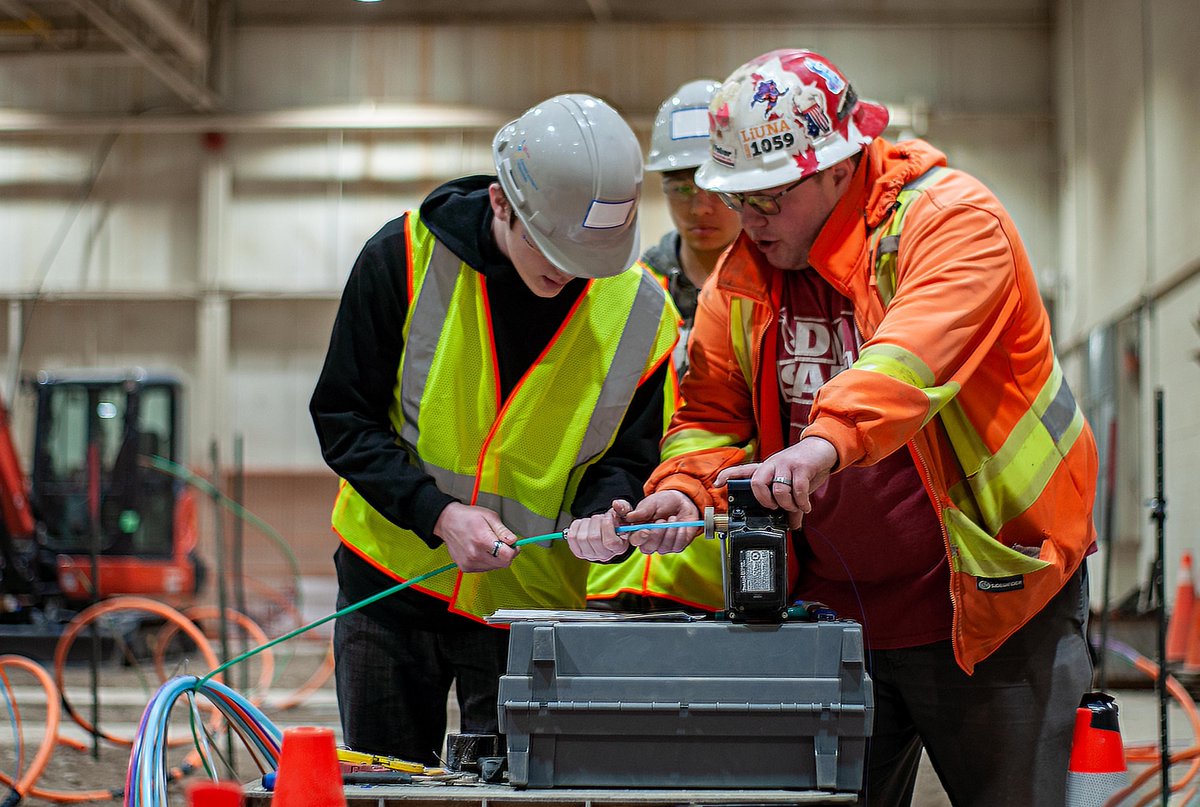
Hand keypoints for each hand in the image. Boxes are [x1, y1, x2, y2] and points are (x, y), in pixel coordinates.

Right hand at [433, 502, 519, 571]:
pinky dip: (487, 561)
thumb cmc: (468, 517)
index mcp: (482, 540)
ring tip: (488, 545)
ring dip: (496, 558)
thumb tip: (513, 541)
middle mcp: (475, 554)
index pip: (507, 556)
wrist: (447, 522)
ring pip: (495, 567)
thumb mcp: (490, 516)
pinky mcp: (465, 567)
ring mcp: (469, 562)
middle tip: (501, 544)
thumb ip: (503, 530)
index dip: (514, 551)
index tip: (513, 546)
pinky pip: (485, 569)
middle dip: (506, 554)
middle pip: (503, 564)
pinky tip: (481, 551)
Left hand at [565, 500, 631, 561]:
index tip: (608, 516)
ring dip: (586, 523)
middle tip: (600, 517)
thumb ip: (623, 508)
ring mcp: (590, 555)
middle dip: (596, 521)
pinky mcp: (578, 552)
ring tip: (592, 521)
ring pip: (581, 537)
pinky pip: (571, 537)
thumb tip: (616, 505)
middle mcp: (604, 555)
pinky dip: (576, 526)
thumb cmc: (616, 524)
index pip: (610, 542)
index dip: (607, 526)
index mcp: (618, 548)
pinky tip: (584, 524)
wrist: (606, 532)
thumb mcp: (624, 515)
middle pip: (594, 538)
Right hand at [620, 491, 701, 553]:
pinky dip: (680, 533)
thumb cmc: (664, 503)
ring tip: (673, 517)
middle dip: (657, 534)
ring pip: (663, 548)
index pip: (635, 540)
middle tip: (662, 519)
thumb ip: (642, 511)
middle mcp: (649, 541)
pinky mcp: (676, 547)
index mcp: (639, 530)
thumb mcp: (652, 504)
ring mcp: (662, 546)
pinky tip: (680, 524)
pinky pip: (677, 546)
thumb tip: (629, 517)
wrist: (682, 503)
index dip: (640, 537)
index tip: (646, 530)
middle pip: (648, 548)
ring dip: (670, 531)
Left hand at [714, 436, 837, 528]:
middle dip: (764, 501)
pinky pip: (798, 490)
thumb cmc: (803, 467)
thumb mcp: (793, 485)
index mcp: (767, 469)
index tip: (716, 483)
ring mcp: (786, 464)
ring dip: (788, 505)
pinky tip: (806, 506)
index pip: (742, 470)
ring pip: (779, 490)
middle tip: (774, 508)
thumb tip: (793, 525)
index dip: (728, 475)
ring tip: (796, 507)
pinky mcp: (802, 466)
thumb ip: (791, 503)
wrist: (823, 448)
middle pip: (756, 482)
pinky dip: (802, 503)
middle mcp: (773, 465)